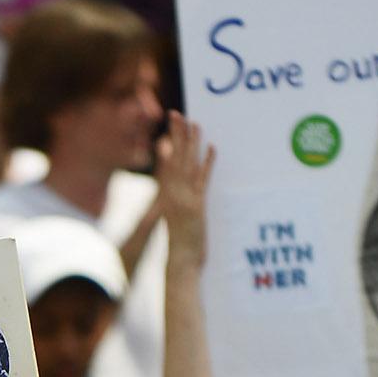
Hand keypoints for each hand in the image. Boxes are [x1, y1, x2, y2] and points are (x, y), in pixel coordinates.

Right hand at [158, 112, 215, 271]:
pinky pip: (202, 180)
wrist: (180, 262)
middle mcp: (172, 194)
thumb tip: (175, 192)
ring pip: (186, 164)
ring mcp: (183, 199)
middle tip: (177, 114)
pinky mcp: (195, 206)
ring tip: (194, 123)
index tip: (171, 126)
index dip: (169, 143)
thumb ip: (171, 205)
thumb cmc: (178, 247)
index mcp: (166, 196)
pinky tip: (211, 148)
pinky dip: (206, 164)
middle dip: (177, 135)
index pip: (167, 163)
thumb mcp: (173, 222)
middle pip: (175, 158)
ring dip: (190, 143)